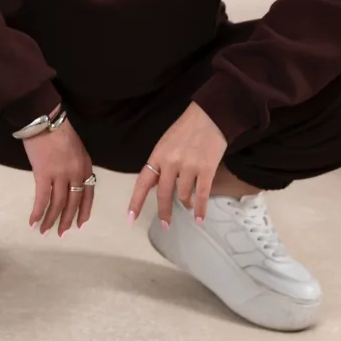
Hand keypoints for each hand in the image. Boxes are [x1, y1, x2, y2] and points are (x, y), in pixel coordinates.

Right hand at [24, 117, 94, 236]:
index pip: (88, 195)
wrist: (45, 121)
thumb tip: (69, 183)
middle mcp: (76, 174)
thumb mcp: (77, 149)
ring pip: (58, 205)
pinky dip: (38, 212)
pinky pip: (42, 199)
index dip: (84, 211)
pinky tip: (33, 222)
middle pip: (73, 203)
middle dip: (67, 220)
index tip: (80, 224)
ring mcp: (61, 176)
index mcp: (86, 167)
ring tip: (45, 231)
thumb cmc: (59, 132)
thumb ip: (76, 166)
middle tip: (61, 234)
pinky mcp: (44, 175)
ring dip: (51, 220)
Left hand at [128, 102, 226, 225]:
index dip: (136, 202)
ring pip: (183, 195)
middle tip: (165, 224)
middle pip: (164, 194)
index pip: (143, 183)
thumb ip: (161, 164)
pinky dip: (200, 209)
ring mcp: (189, 166)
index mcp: (158, 155)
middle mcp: (171, 163)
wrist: (210, 115)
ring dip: (185, 204)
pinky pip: (201, 195)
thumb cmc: (187, 128)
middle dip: (164, 212)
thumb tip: (157, 186)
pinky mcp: (206, 169)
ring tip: (187, 207)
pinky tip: (199, 218)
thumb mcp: (166, 144)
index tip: (130, 219)